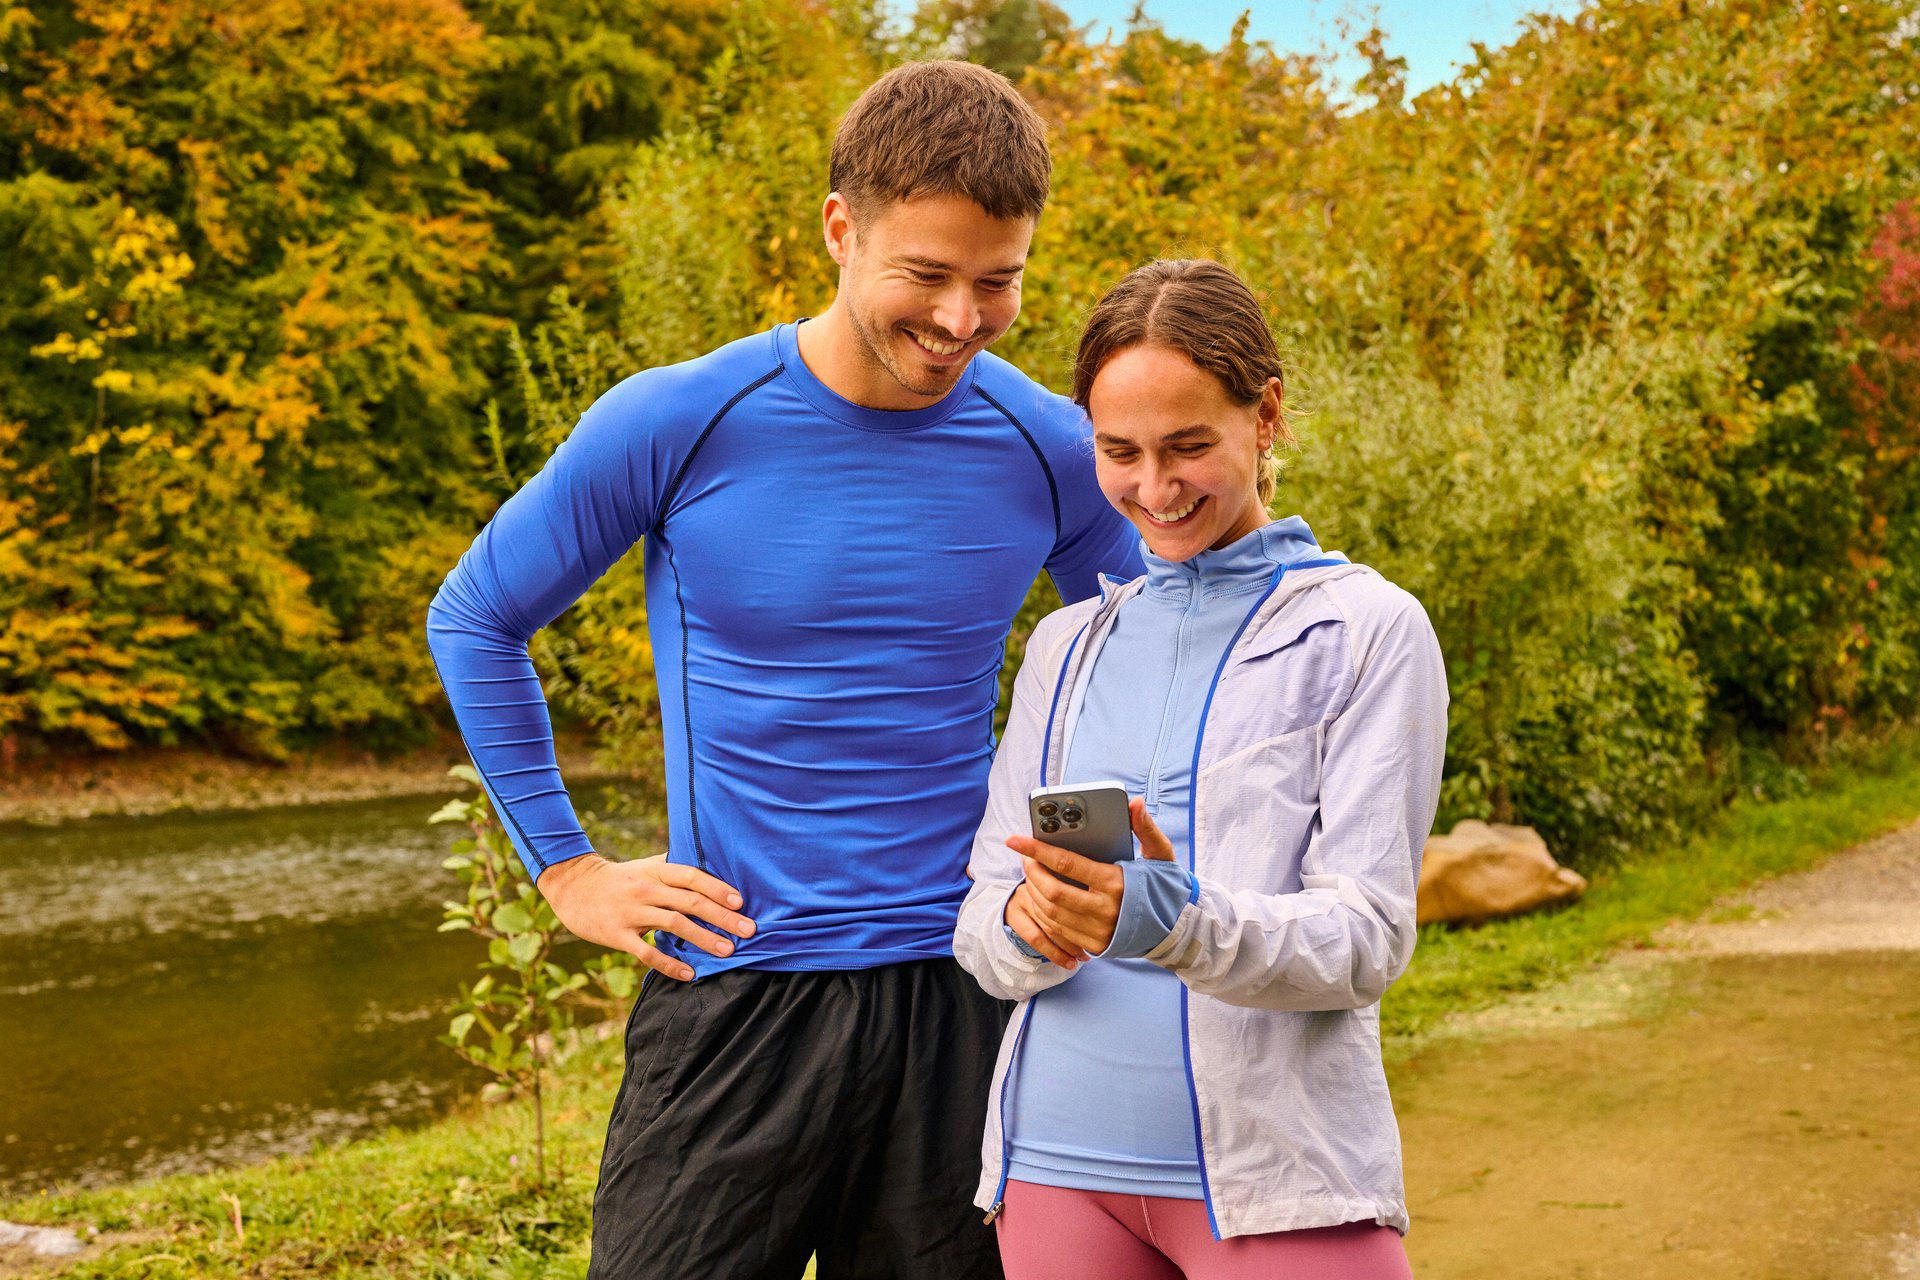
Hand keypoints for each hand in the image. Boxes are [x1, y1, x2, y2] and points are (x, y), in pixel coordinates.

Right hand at [536, 853, 754, 981]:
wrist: (574, 887)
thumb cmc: (620, 878)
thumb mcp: (646, 866)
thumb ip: (675, 867)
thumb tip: (712, 864)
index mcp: (656, 872)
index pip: (692, 877)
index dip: (717, 888)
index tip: (741, 902)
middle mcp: (646, 890)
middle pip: (689, 902)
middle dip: (721, 916)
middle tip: (748, 930)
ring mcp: (631, 913)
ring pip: (673, 926)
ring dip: (703, 939)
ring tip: (728, 951)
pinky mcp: (617, 935)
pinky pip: (647, 952)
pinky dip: (670, 964)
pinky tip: (690, 974)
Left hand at [1006, 798, 1175, 957]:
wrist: (1177, 929)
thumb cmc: (1165, 887)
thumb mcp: (1161, 855)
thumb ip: (1145, 828)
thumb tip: (1134, 803)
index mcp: (1117, 882)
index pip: (1067, 863)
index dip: (1037, 849)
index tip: (1015, 840)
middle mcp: (1105, 909)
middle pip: (1053, 891)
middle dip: (1032, 871)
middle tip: (1025, 856)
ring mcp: (1099, 931)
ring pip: (1051, 913)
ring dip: (1034, 892)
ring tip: (1031, 874)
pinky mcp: (1095, 946)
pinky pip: (1058, 931)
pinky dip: (1043, 914)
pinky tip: (1040, 898)